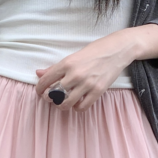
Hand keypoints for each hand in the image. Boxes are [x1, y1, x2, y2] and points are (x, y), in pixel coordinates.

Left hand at [35, 25, 157, 110]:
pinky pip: (82, 107)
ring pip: (66, 103)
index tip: (40, 92)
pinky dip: (77, 108)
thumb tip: (39, 73)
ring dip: (62, 106)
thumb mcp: (74, 56)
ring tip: (64, 102)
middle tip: (52, 98)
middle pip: (54, 94)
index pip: (46, 80)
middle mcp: (75, 74)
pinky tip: (77, 103)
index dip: (40, 89)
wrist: (118, 49)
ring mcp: (87, 83)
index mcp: (67, 63)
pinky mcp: (98, 91)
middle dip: (50, 98)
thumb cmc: (95, 51)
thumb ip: (56, 67)